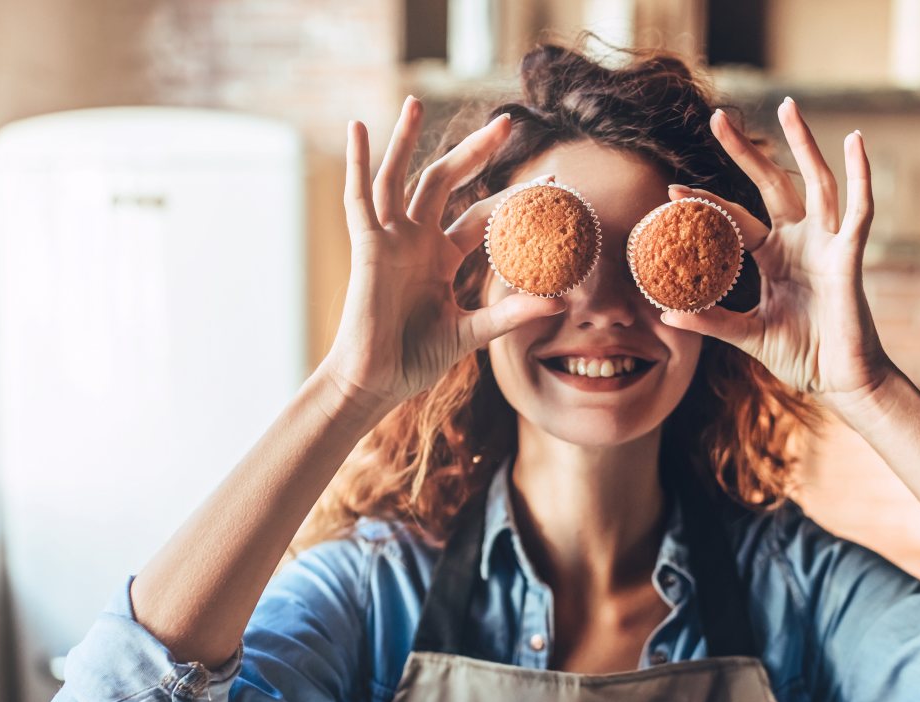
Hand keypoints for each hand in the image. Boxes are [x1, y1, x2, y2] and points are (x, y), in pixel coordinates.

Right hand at [320, 96, 566, 413]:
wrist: (377, 382)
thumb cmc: (416, 359)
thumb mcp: (472, 333)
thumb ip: (511, 313)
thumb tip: (562, 303)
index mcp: (441, 257)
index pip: (482, 216)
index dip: (513, 198)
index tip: (552, 182)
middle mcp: (416, 241)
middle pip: (446, 182)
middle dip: (474, 151)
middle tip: (506, 121)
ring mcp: (390, 241)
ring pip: (400, 178)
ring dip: (406, 139)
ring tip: (416, 102)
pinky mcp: (367, 247)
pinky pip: (359, 199)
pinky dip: (357, 163)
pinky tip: (358, 128)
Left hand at [658, 99, 895, 417]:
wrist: (840, 381)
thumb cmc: (801, 356)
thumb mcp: (748, 335)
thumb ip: (712, 321)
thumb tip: (666, 314)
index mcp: (773, 258)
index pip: (735, 220)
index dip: (706, 203)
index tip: (671, 190)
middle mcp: (800, 242)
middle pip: (771, 184)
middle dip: (746, 152)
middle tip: (717, 118)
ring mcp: (826, 245)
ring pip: (815, 182)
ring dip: (803, 144)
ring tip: (788, 106)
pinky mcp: (849, 256)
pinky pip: (858, 210)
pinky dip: (861, 176)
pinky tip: (855, 142)